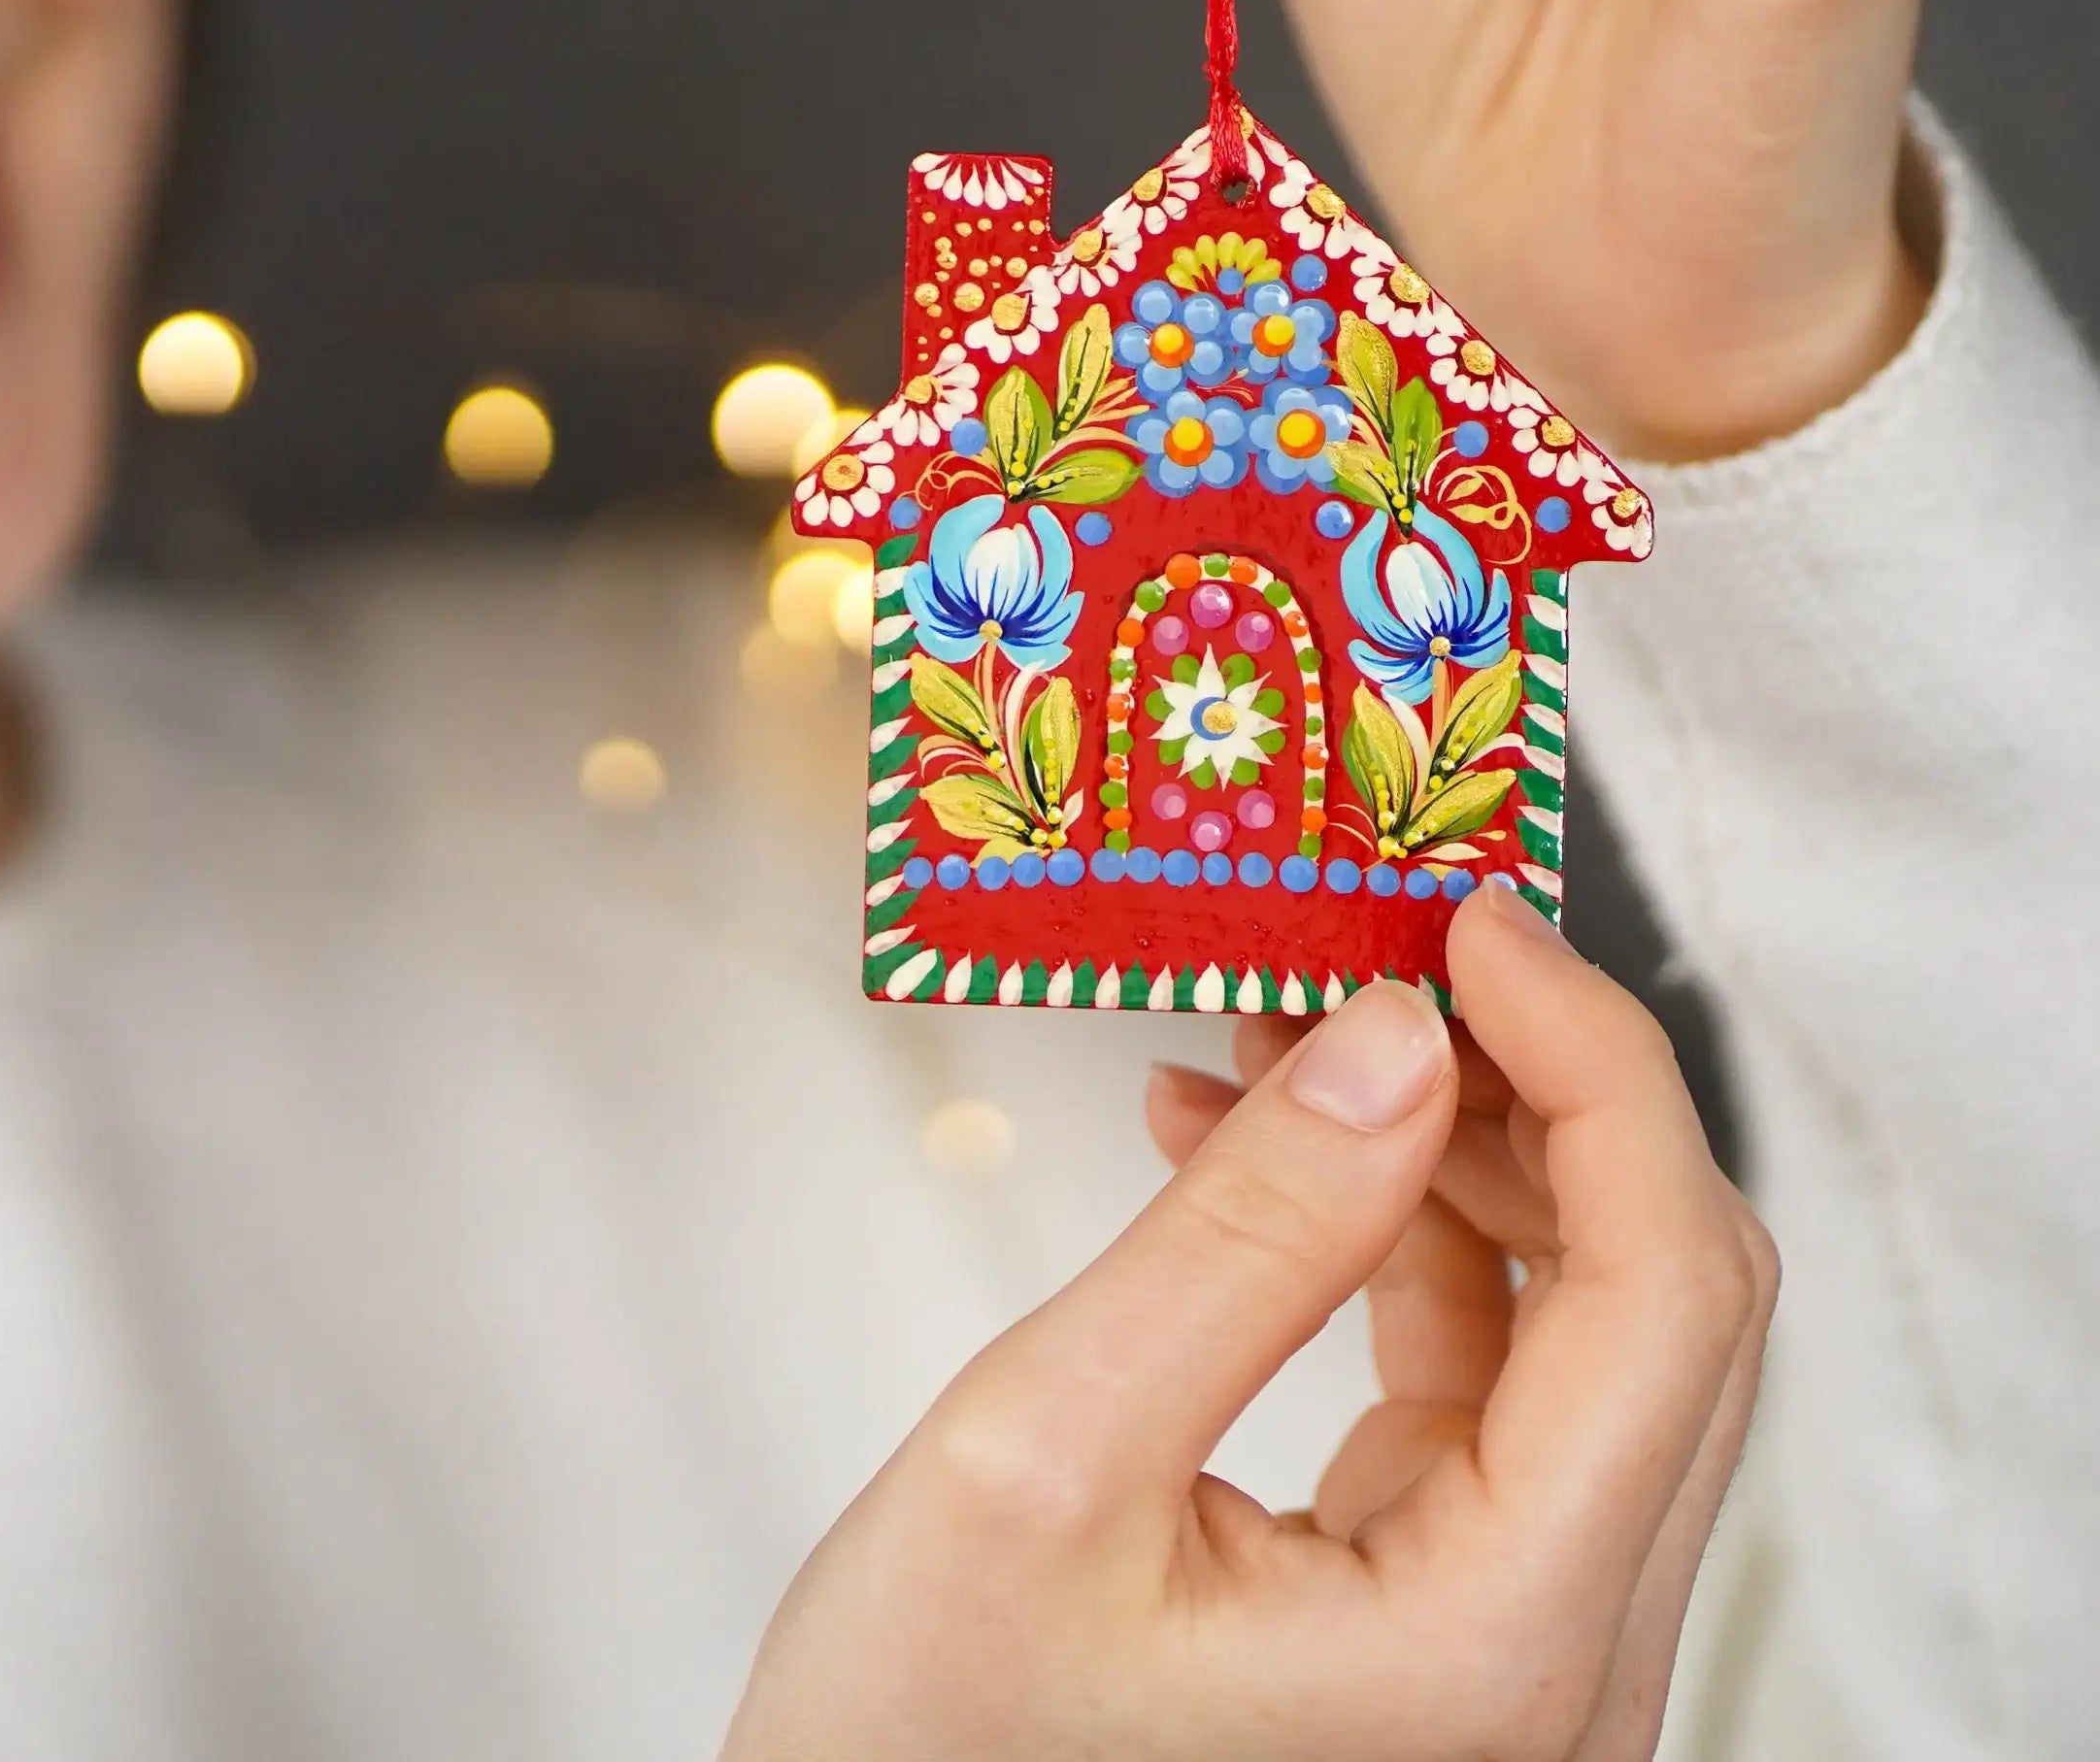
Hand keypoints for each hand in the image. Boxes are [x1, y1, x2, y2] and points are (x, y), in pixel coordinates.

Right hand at [722, 885, 1773, 1761]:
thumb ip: (1243, 1238)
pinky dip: (1388, 1235)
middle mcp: (1563, 1661)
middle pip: (1661, 1299)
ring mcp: (1517, 1646)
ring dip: (1447, 1146)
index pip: (1667, 1286)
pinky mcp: (1449, 1614)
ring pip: (1580, 1327)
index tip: (1465, 912)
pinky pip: (1484, 1380)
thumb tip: (1400, 1031)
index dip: (1594, 1060)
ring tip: (1270, 1032)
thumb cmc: (925, 1739)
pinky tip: (1236, 1144)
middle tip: (1371, 940)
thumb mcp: (1046, 1453)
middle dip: (1527, 1083)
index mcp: (1501, 1642)